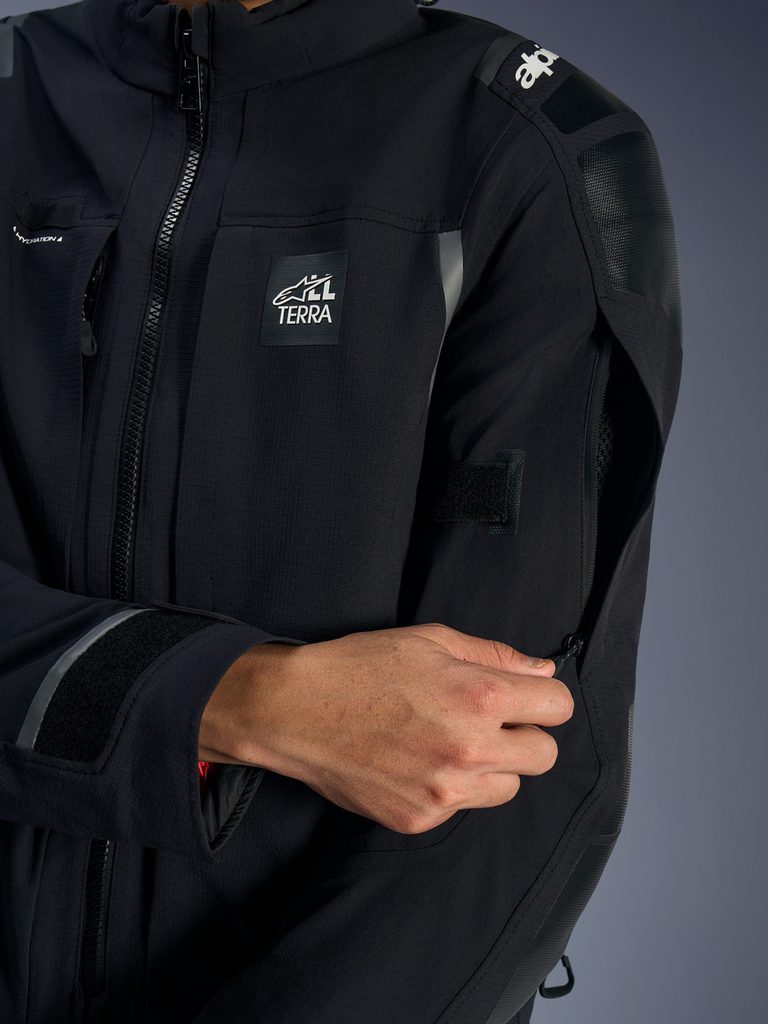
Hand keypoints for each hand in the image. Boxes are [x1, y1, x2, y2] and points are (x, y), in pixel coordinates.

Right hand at [199, 623, 572, 833]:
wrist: (295, 710)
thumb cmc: (360, 666)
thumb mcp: (431, 640)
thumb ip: (495, 656)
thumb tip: (543, 672)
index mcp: (480, 695)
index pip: (559, 708)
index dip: (544, 699)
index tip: (526, 698)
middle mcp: (471, 748)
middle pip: (545, 756)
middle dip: (525, 735)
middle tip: (489, 720)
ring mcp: (446, 791)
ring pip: (508, 787)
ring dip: (492, 766)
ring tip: (448, 741)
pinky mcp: (420, 819)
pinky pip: (461, 808)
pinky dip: (449, 788)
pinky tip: (415, 761)